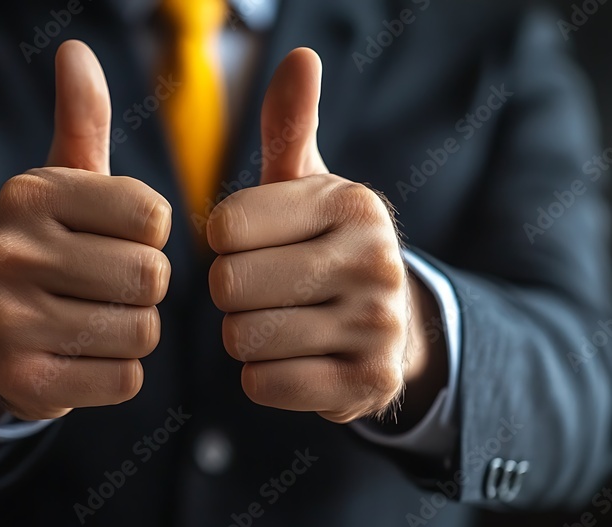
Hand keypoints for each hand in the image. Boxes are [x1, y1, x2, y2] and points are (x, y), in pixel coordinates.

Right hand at [0, 41, 171, 420]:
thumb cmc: (53, 247)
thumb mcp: (64, 182)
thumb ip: (83, 120)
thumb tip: (75, 50)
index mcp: (30, 194)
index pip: (153, 215)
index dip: (151, 234)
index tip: (116, 238)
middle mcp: (9, 252)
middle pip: (151, 276)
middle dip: (146, 287)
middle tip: (109, 286)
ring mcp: (9, 320)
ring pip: (141, 331)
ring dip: (134, 330)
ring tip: (94, 319)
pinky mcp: (23, 380)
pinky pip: (124, 380)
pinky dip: (118, 372)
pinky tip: (83, 356)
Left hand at [207, 48, 444, 423]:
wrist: (389, 326)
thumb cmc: (322, 246)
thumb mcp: (308, 186)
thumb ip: (290, 126)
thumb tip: (300, 57)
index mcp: (351, 204)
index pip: (226, 225)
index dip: (222, 241)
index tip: (249, 244)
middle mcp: (375, 261)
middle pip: (230, 285)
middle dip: (229, 293)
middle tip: (260, 290)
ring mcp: (377, 327)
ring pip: (244, 339)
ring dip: (243, 336)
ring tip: (276, 322)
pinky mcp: (367, 384)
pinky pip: (264, 385)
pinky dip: (262, 377)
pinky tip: (290, 360)